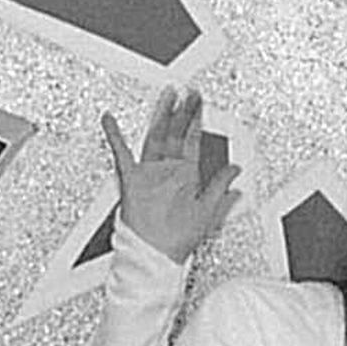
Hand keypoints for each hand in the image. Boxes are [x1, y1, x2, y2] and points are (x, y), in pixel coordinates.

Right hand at [102, 87, 240, 263]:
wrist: (153, 255)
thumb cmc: (177, 241)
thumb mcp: (208, 213)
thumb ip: (220, 188)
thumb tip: (236, 172)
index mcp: (186, 177)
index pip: (192, 141)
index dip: (197, 121)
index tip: (200, 103)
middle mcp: (168, 172)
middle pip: (175, 133)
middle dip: (182, 111)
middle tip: (187, 91)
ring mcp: (150, 173)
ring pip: (155, 137)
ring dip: (160, 116)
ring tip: (165, 96)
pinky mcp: (132, 179)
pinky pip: (121, 153)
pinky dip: (114, 136)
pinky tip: (110, 121)